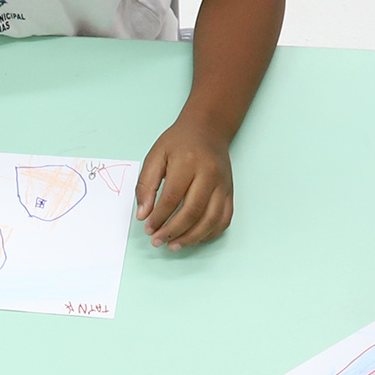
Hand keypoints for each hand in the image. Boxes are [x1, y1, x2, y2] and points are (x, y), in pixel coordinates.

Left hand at [135, 117, 233, 247]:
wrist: (208, 130)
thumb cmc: (179, 142)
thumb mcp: (156, 155)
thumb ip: (146, 184)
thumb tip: (143, 214)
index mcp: (188, 162)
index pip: (172, 198)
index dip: (159, 218)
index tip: (148, 229)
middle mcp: (210, 174)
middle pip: (193, 211)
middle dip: (173, 231)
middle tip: (158, 241)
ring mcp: (223, 184)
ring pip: (211, 219)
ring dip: (192, 238)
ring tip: (174, 245)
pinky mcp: (230, 192)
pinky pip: (224, 219)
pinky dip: (210, 233)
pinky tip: (194, 238)